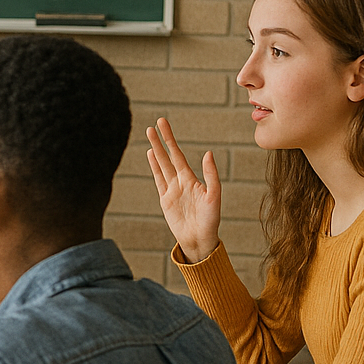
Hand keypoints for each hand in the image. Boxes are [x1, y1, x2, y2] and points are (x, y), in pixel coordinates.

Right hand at [145, 117, 221, 262]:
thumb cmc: (210, 220)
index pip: (178, 154)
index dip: (170, 139)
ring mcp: (172, 189)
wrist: (199, 239)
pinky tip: (151, 155)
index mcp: (191, 179)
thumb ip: (210, 175)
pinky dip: (154, 167)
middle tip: (155, 123)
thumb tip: (208, 153)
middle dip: (162, 140)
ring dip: (156, 150)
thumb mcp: (214, 196)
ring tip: (149, 135)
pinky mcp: (165, 200)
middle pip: (168, 156)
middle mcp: (181, 181)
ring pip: (161, 165)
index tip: (163, 124)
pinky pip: (158, 179)